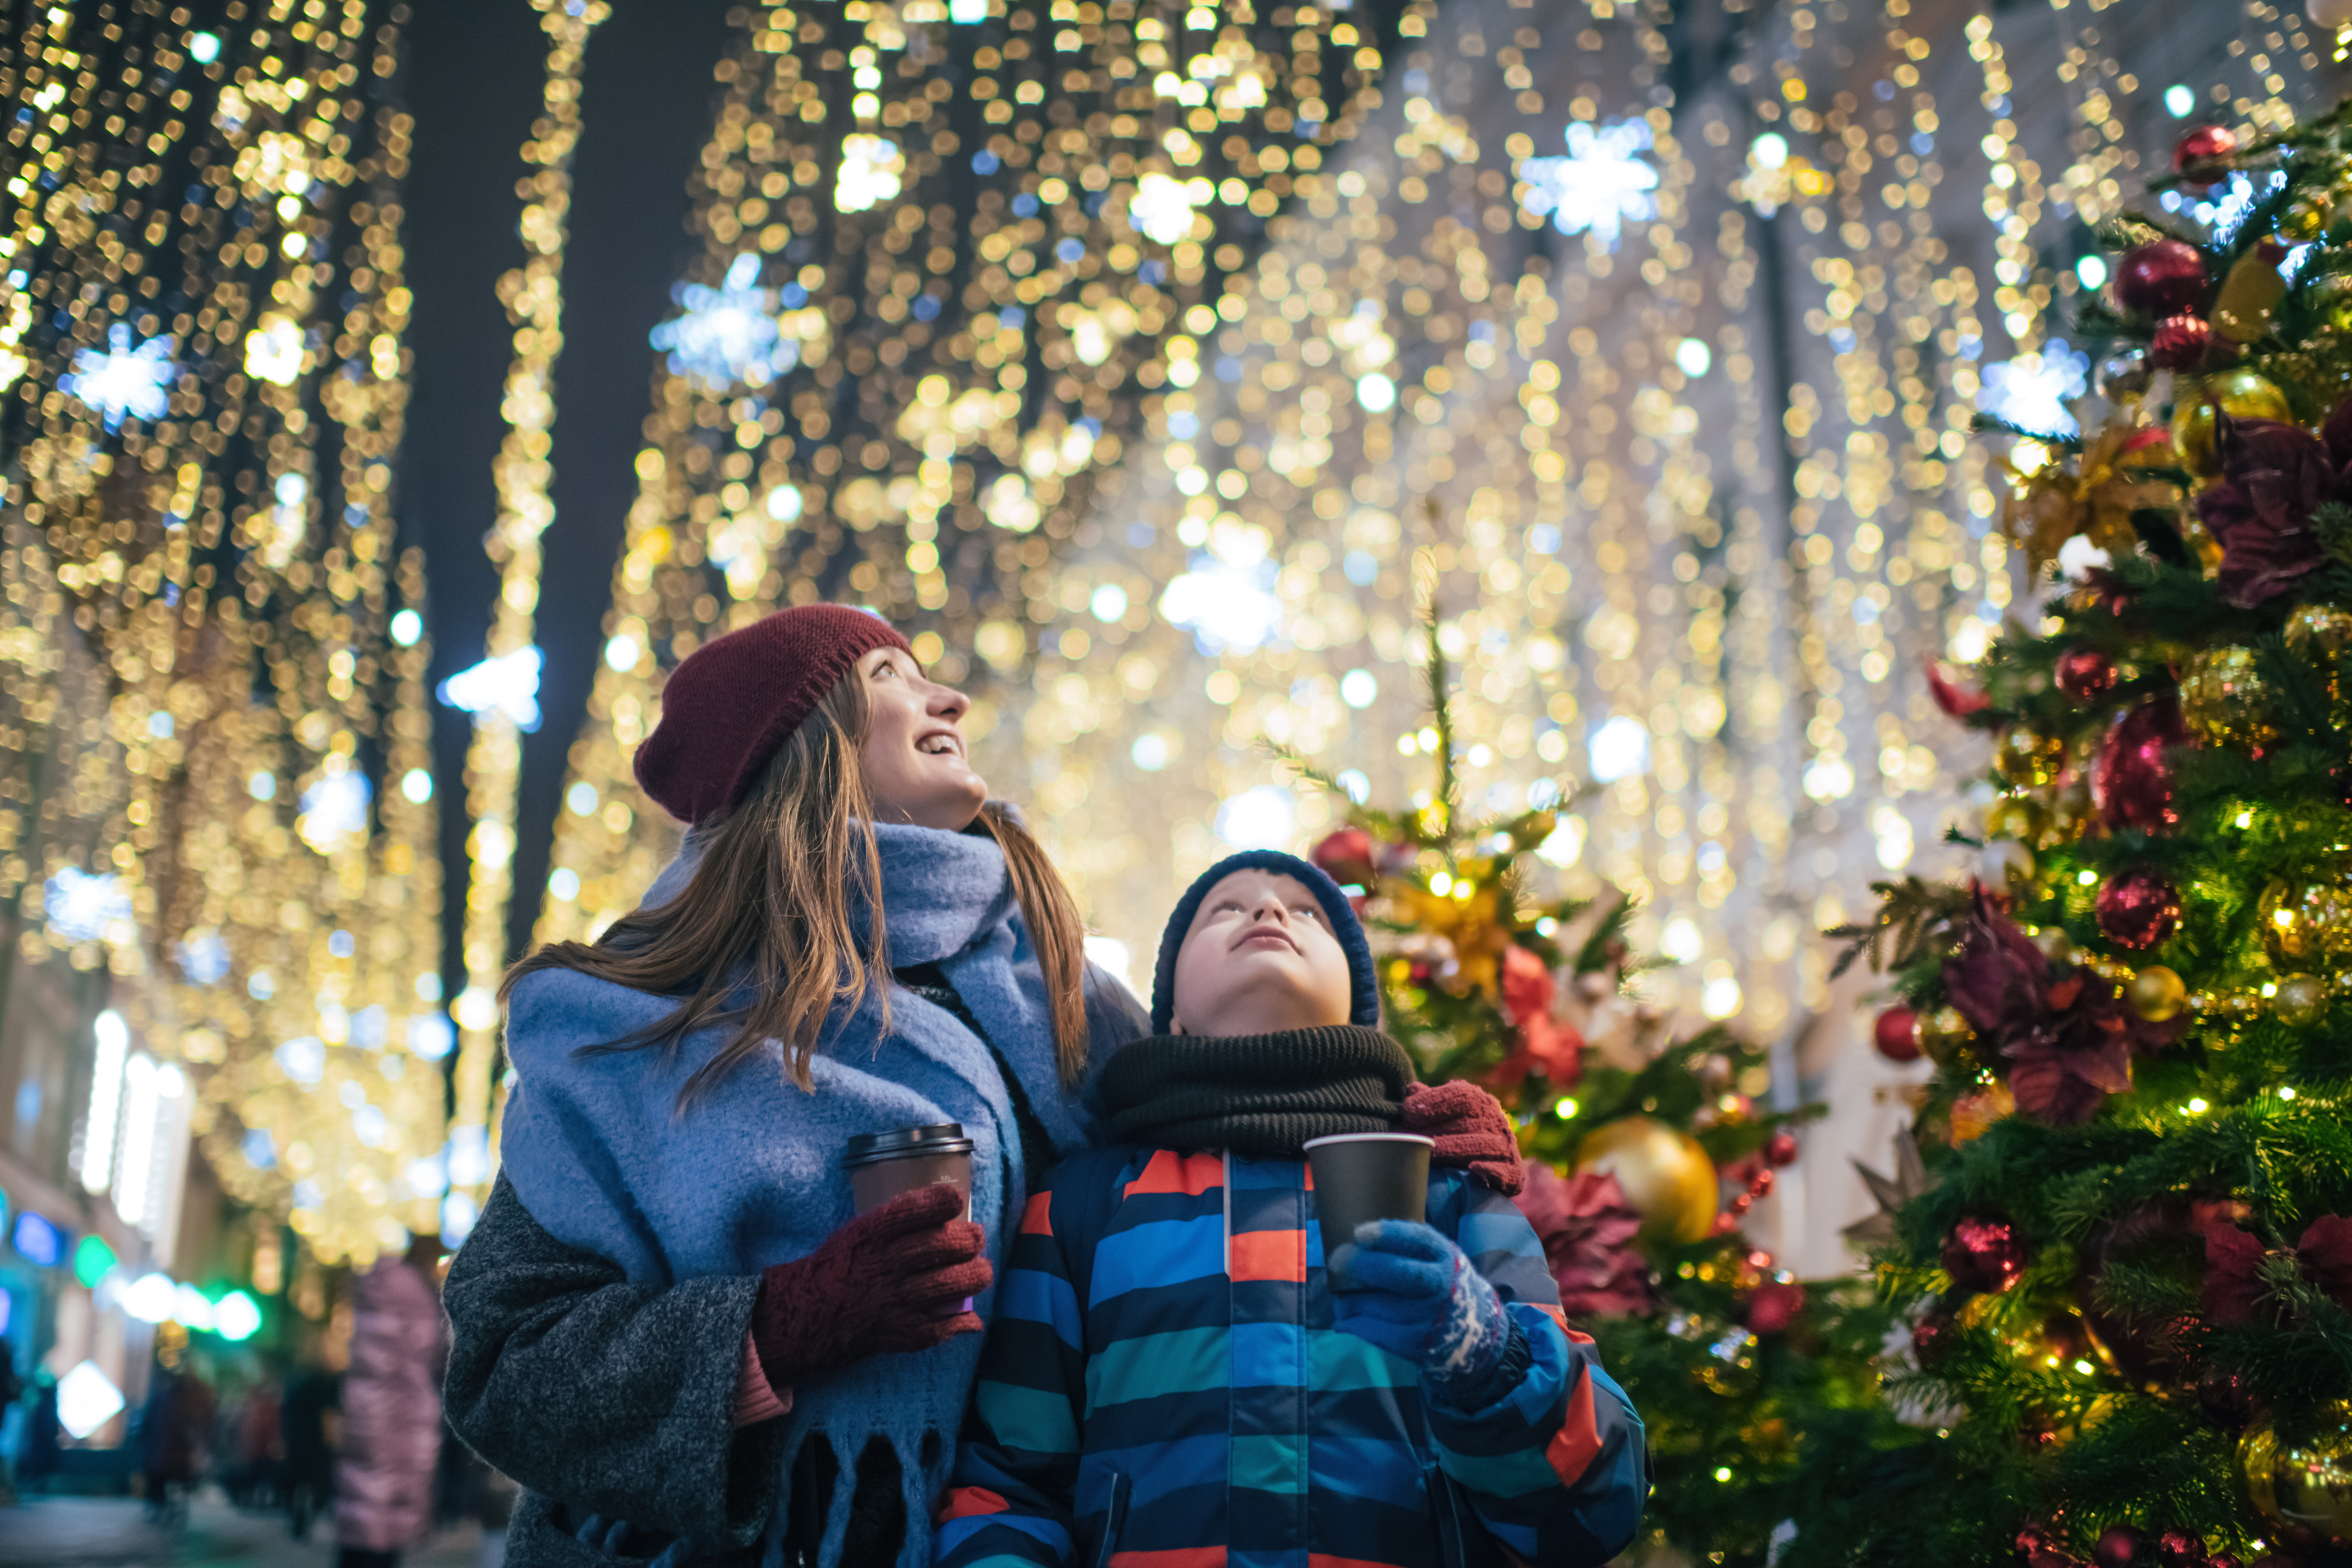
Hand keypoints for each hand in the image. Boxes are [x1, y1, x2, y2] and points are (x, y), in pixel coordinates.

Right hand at [751, 1184, 990, 1386]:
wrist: (803, 1314)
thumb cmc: (836, 1267)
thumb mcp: (857, 1232)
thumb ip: (895, 1222)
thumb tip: (943, 1211)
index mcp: (871, 1234)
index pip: (916, 1210)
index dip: (943, 1201)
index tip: (955, 1201)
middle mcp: (885, 1264)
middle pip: (943, 1246)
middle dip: (969, 1240)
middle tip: (975, 1239)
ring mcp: (893, 1300)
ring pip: (950, 1284)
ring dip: (975, 1277)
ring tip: (980, 1273)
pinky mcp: (897, 1332)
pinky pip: (939, 1327)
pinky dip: (961, 1322)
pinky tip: (971, 1318)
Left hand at [1328, 1220, 1510, 1399]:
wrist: (1475, 1331)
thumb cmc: (1441, 1284)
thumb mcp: (1438, 1257)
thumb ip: (1408, 1246)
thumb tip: (1355, 1238)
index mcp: (1445, 1256)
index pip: (1418, 1239)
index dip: (1386, 1234)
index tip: (1358, 1233)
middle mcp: (1441, 1285)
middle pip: (1399, 1273)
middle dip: (1362, 1266)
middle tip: (1337, 1261)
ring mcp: (1431, 1316)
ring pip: (1382, 1306)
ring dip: (1351, 1300)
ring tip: (1339, 1296)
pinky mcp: (1418, 1343)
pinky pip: (1379, 1333)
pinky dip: (1355, 1325)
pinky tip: (1344, 1319)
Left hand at [1400, 1081, 1524, 1195]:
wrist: (1485, 1167)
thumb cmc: (1453, 1135)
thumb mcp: (1440, 1114)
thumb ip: (1427, 1102)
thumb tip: (1412, 1090)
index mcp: (1480, 1102)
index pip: (1462, 1096)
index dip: (1435, 1102)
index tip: (1408, 1114)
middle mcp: (1496, 1121)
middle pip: (1470, 1122)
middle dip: (1437, 1131)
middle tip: (1410, 1141)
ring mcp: (1507, 1147)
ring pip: (1485, 1145)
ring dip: (1456, 1149)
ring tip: (1430, 1156)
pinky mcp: (1514, 1174)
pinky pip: (1506, 1172)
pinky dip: (1491, 1170)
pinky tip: (1473, 1169)